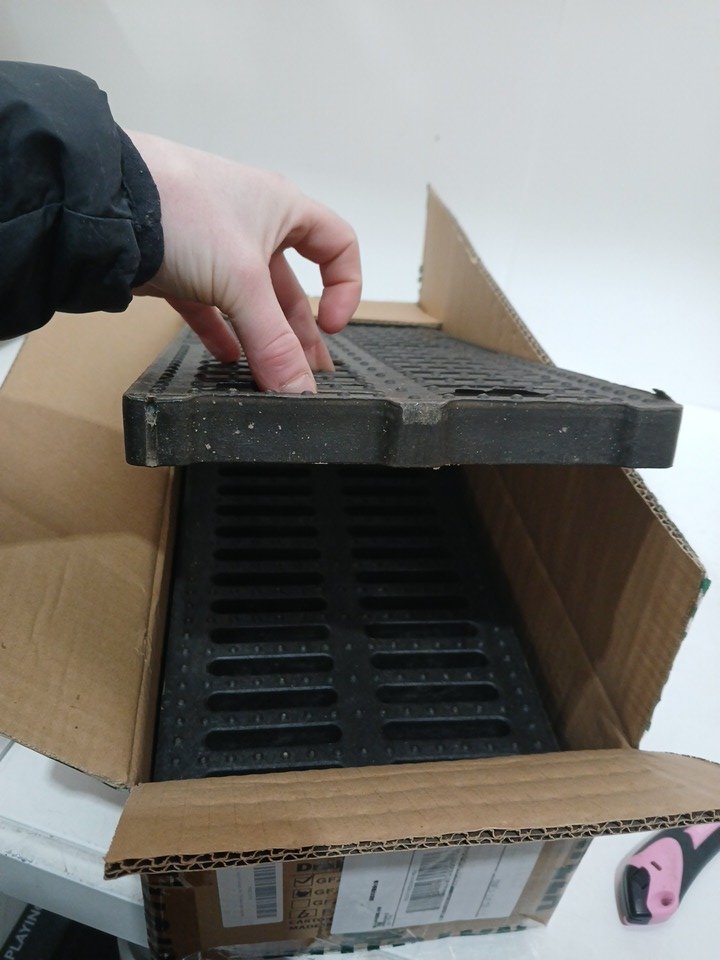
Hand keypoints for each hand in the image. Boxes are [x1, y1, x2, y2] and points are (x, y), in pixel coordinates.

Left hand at [129, 132, 360, 392]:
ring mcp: (212, 244)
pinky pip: (208, 305)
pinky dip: (221, 333)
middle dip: (299, 332)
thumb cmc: (180, 209)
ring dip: (262, 337)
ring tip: (271, 376)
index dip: (345, 287)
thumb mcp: (242, 283)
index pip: (337, 244)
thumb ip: (273, 342)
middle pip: (290, 284)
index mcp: (281, 207)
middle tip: (305, 374)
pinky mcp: (177, 264)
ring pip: (249, 299)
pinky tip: (227, 359)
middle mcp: (251, 222)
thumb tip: (299, 391)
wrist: (101, 203)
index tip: (331, 326)